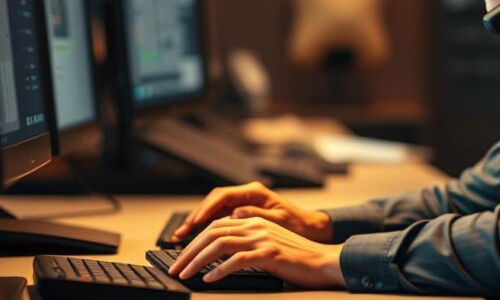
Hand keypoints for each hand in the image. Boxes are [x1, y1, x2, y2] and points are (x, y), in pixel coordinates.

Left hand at [168, 216, 344, 288]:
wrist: (324, 262)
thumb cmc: (297, 258)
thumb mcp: (269, 242)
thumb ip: (248, 239)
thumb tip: (221, 245)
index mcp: (255, 220)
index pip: (216, 225)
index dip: (195, 241)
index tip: (181, 257)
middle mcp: (256, 225)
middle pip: (212, 232)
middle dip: (188, 251)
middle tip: (175, 267)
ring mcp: (263, 238)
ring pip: (219, 244)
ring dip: (197, 260)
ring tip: (185, 274)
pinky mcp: (269, 253)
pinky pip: (236, 260)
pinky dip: (219, 270)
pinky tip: (208, 279)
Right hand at [173, 182, 331, 242]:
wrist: (309, 228)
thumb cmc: (297, 224)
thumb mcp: (279, 220)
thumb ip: (257, 216)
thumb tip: (236, 213)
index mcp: (254, 192)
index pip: (223, 196)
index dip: (207, 209)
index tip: (195, 222)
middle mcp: (245, 195)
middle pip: (212, 203)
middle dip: (195, 217)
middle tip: (180, 233)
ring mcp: (242, 204)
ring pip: (212, 211)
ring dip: (196, 224)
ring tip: (180, 238)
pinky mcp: (240, 215)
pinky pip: (218, 219)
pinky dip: (205, 228)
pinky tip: (194, 239)